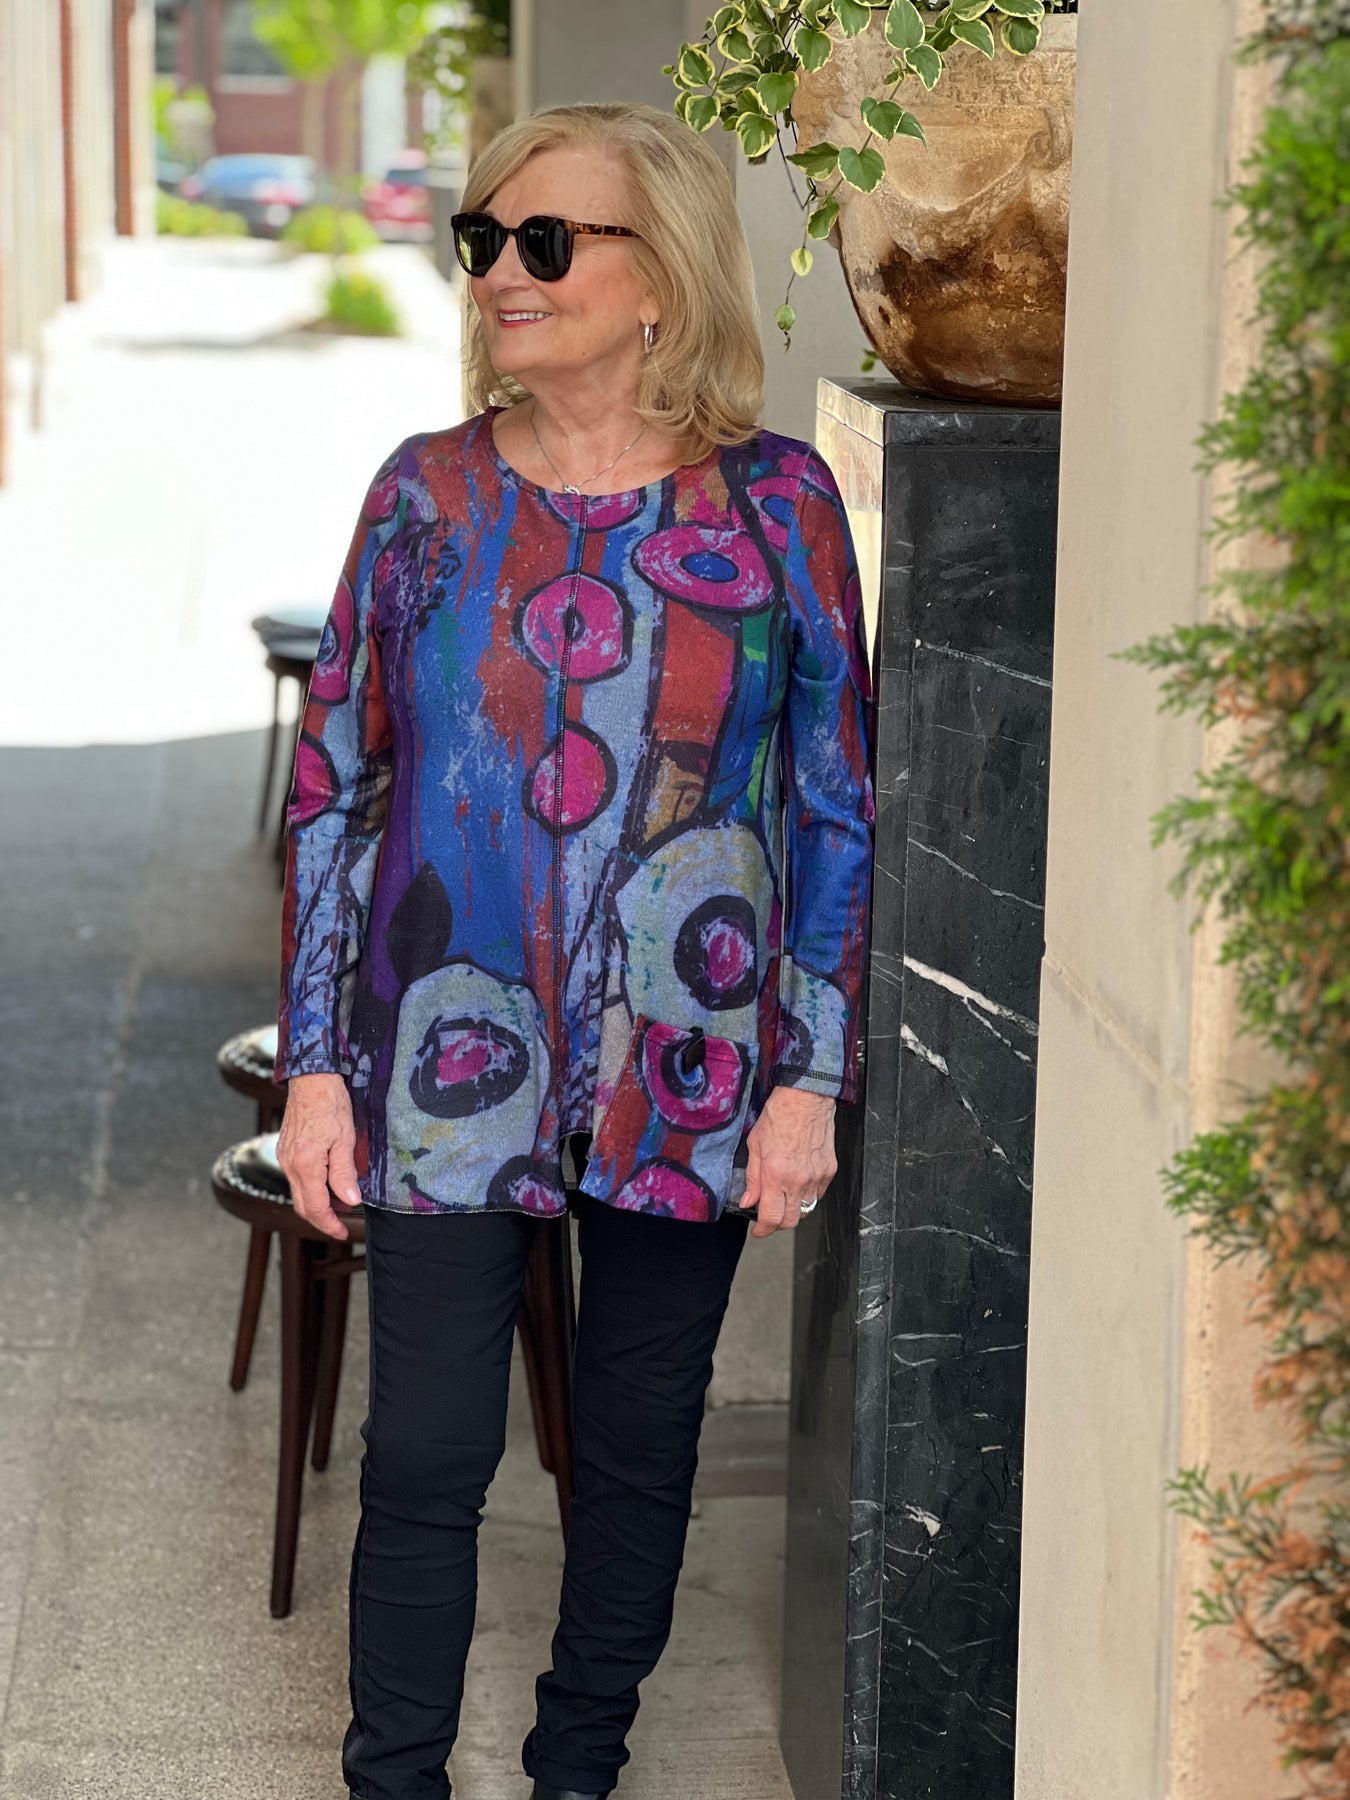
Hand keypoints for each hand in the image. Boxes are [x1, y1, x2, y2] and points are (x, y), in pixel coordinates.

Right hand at [276, 1073, 361, 1241]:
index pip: (315, 1208)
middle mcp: (289, 1165)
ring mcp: (285, 1157)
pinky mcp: (285, 1149)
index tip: (343, 1232)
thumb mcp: (345, 1140)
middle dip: (323, 1218)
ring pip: (299, 1192)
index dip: (329, 1224)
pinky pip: (297, 1178)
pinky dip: (312, 1186)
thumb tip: (350, 1201)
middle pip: (303, 1205)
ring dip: (318, 1202)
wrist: (311, 1078)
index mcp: (305, 1165)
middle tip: (342, 1223)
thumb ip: (344, 1174)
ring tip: (341, 1199)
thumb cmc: (330, 1104)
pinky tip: (328, 1181)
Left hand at [739, 1086, 836, 1238]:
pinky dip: (808, 1194)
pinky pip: (819, 1193)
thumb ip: (752, 1179)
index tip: (758, 1231)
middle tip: (769, 1216)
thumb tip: (748, 1201)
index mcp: (775, 1175)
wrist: (806, 1098)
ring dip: (794, 1209)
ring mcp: (816, 1176)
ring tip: (784, 1195)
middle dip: (778, 1224)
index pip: (771, 1218)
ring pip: (806, 1209)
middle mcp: (797, 1180)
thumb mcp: (755, 1146)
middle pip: (791, 1221)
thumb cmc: (779, 1115)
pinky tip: (799, 1181)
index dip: (763, 1230)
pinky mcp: (829, 1170)